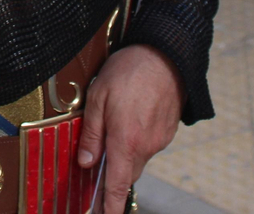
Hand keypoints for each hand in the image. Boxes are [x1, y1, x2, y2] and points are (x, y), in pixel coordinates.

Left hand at [77, 44, 184, 213]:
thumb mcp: (97, 97)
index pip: (116, 185)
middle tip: (97, 169)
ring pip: (137, 158)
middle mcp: (146, 146)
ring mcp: (159, 140)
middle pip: (126, 174)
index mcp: (125, 141)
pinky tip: (130, 119)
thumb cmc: (129, 71)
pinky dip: (136, 141)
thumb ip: (91, 133)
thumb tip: (86, 162)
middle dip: (112, 175)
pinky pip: (148, 145)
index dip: (109, 205)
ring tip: (115, 128)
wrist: (166, 54)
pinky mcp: (168, 132)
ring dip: (124, 153)